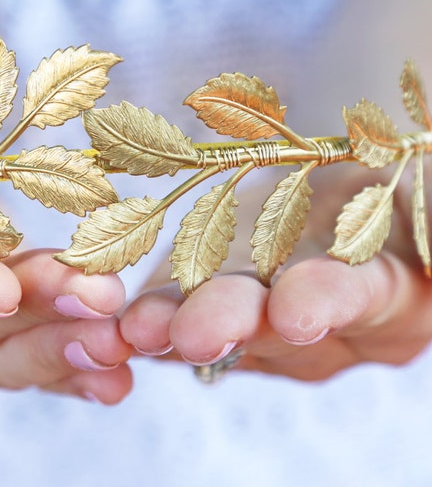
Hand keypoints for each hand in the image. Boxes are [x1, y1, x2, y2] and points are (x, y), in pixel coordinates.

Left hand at [120, 164, 431, 379]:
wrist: (332, 189)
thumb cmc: (385, 182)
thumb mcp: (418, 191)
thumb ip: (428, 208)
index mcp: (391, 297)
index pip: (362, 301)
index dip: (328, 303)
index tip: (295, 311)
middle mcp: (327, 327)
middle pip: (279, 328)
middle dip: (236, 324)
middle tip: (197, 333)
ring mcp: (262, 324)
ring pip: (219, 326)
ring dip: (177, 326)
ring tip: (139, 328)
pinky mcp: (208, 305)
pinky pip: (176, 316)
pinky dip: (148, 315)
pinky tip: (116, 316)